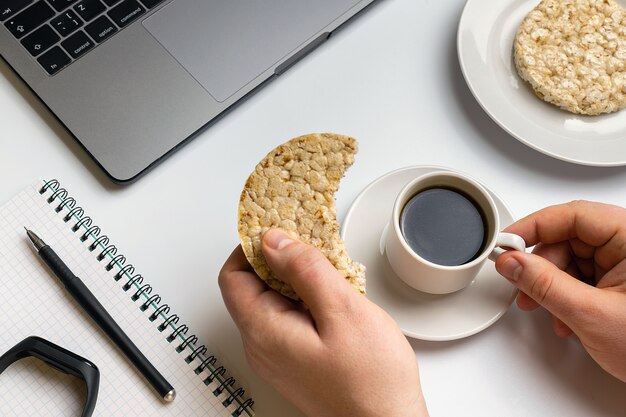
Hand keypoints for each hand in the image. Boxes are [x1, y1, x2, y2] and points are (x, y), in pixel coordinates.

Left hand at [219, 229, 428, 416]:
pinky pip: (287, 319)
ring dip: (295, 279)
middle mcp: (262, 346)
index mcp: (264, 331)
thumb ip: (305, 270)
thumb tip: (274, 240)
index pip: (232, 275)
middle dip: (279, 259)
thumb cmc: (372, 381)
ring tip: (329, 271)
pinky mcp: (295, 360)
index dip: (251, 246)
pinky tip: (332, 297)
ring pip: (271, 301)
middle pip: (251, 286)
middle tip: (312, 246)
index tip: (278, 227)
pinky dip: (304, 299)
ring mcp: (277, 356)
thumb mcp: (343, 311)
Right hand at [495, 201, 625, 381]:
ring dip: (553, 286)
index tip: (506, 242)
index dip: (534, 227)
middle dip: (541, 266)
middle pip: (569, 239)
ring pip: (573, 260)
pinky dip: (568, 296)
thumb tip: (512, 262)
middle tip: (523, 285)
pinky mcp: (623, 284)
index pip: (573, 215)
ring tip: (548, 310)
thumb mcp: (590, 314)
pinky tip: (567, 317)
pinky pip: (584, 277)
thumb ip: (544, 285)